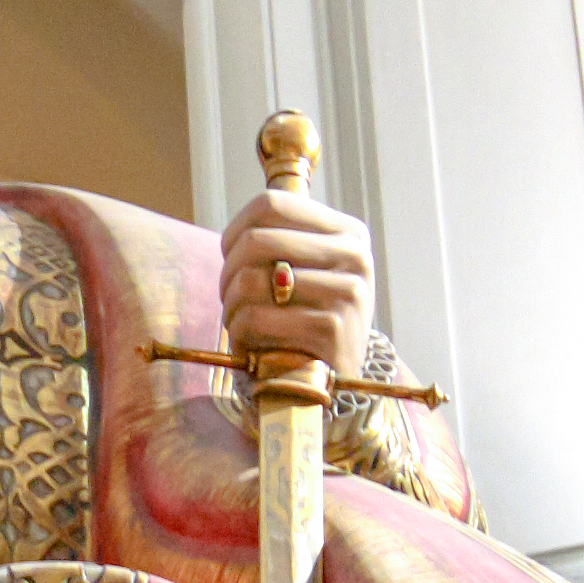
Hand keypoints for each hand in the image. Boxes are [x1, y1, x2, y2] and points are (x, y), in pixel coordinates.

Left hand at [219, 187, 371, 381]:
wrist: (339, 377)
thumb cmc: (312, 317)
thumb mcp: (310, 270)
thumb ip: (281, 242)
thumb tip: (238, 236)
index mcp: (347, 232)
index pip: (271, 204)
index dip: (236, 230)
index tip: (230, 256)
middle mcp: (354, 255)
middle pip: (256, 240)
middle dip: (229, 273)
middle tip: (230, 296)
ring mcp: (348, 292)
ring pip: (251, 280)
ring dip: (232, 306)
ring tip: (239, 321)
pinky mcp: (332, 329)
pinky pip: (257, 318)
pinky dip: (240, 332)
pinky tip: (249, 343)